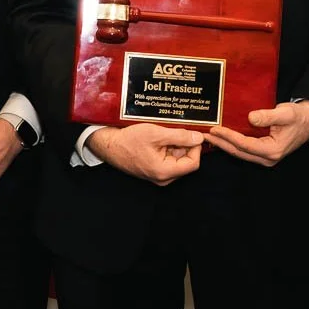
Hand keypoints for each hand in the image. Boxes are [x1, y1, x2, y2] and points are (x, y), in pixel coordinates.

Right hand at [86, 124, 203, 185]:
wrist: (109, 145)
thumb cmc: (128, 140)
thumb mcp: (156, 134)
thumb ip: (180, 136)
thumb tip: (199, 137)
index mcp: (164, 172)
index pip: (193, 163)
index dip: (196, 147)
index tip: (193, 134)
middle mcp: (163, 178)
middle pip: (186, 161)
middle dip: (185, 145)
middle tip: (178, 130)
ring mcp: (159, 174)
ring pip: (178, 158)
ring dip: (177, 144)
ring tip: (166, 132)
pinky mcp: (155, 169)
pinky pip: (169, 158)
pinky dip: (169, 147)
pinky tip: (161, 137)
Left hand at [203, 100, 308, 166]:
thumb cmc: (298, 116)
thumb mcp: (285, 113)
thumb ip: (268, 116)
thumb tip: (250, 118)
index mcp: (272, 150)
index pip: (244, 144)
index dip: (228, 137)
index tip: (215, 129)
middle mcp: (268, 158)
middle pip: (239, 152)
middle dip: (221, 143)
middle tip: (205, 135)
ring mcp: (265, 157)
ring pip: (240, 153)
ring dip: (224, 145)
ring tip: (210, 136)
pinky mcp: (264, 152)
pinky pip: (244, 150)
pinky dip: (232, 144)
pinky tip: (222, 138)